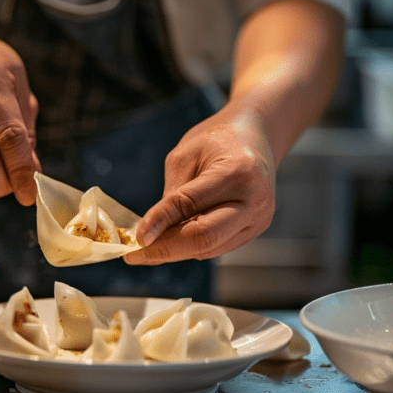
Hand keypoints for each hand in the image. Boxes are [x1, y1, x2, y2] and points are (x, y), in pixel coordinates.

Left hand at [123, 102, 275, 263]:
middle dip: (166, 250)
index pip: (190, 205)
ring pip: (208, 248)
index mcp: (237, 174)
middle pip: (204, 238)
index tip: (136, 237)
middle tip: (135, 255)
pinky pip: (216, 247)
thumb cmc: (216, 141)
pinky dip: (190, 247)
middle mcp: (253, 202)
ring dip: (175, 251)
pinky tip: (170, 242)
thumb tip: (152, 233)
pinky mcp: (253, 231)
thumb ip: (172, 196)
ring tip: (147, 248)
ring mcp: (257, 220)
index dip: (160, 223)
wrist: (255, 137)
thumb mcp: (185, 157)